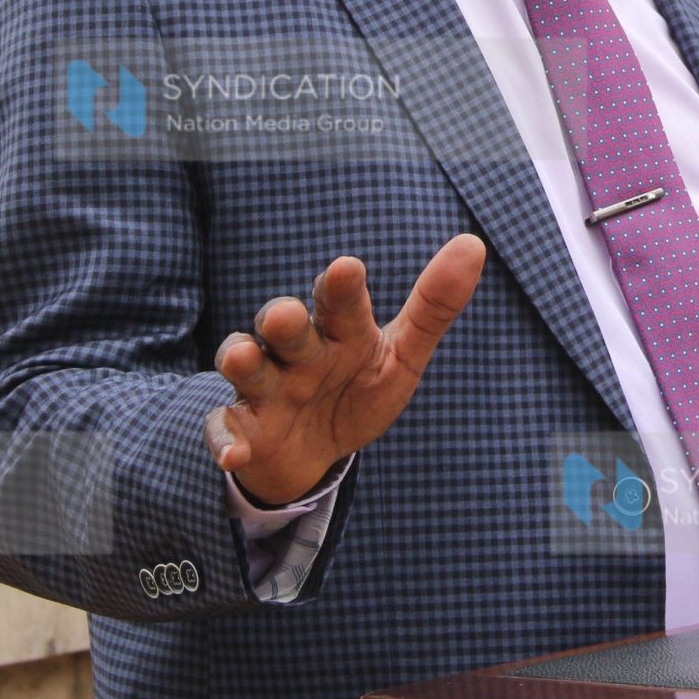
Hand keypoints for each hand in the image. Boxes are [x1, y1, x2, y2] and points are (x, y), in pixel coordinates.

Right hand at [203, 234, 486, 504]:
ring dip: (242, 360)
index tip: (347, 268)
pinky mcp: (243, 430)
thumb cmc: (359, 389)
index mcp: (338, 330)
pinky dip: (225, 441)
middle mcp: (296, 352)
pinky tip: (232, 454)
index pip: (339, 301)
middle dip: (282, 319)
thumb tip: (473, 243)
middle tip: (284, 315)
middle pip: (285, 327)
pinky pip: (226, 432)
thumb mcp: (402, 354)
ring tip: (243, 356)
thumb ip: (434, 306)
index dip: (341, 287)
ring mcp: (265, 390)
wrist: (313, 450)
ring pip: (247, 367)